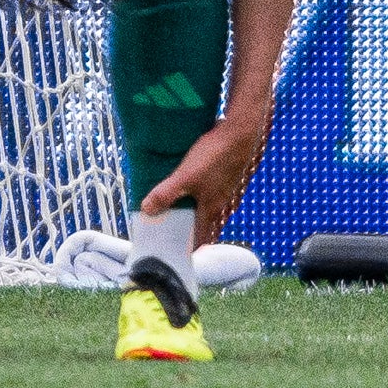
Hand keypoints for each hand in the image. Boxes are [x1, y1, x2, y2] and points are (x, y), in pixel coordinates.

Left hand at [141, 109, 270, 242]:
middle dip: (190, 229)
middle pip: (206, 223)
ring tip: (178, 208)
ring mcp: (227, 189)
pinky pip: (212, 191)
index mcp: (212, 208)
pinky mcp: (227, 175)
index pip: (201, 237)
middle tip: (171, 230)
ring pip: (210, 206)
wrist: (240, 134)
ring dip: (196, 211)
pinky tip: (193, 185)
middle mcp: (222, 202)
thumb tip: (147, 211)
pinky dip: (201, 194)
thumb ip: (166, 193)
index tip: (176, 253)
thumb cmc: (214, 157)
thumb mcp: (185, 176)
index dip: (190, 247)